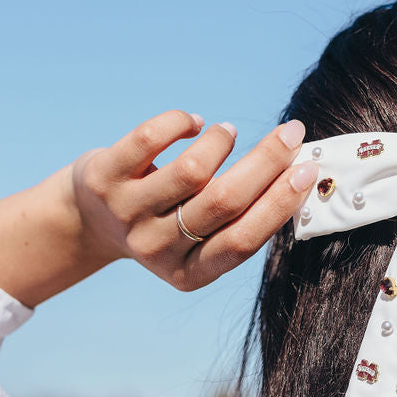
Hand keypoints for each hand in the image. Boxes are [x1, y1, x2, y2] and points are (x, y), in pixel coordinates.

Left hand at [70, 110, 316, 290]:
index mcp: (189, 275)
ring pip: (192, 170)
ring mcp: (127, 215)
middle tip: (292, 133)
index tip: (308, 169)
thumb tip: (298, 174)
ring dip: (221, 141)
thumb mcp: (196, 239)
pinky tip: (193, 123)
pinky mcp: (104, 179)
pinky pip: (152, 138)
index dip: (280, 203)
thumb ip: (236, 219)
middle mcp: (157, 250)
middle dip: (267, 162)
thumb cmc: (163, 222)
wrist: (88, 221)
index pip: (243, 240)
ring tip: (227, 133)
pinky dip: (182, 122)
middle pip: (224, 202)